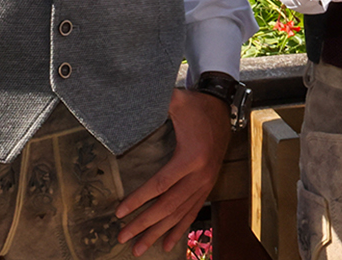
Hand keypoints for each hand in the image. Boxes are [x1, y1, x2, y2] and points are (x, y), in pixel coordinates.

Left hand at [116, 87, 231, 255]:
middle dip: (144, 223)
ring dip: (159, 232)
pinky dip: (179, 229)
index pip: (160, 185)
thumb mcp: (177, 100)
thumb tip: (130, 98)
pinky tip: (166, 244)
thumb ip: (155, 101)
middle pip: (168, 206)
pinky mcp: (207, 185)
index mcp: (191, 157)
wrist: (223, 108)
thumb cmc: (196, 105)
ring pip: (180, 214)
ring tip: (139, 247)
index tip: (119, 212)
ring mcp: (206, 182)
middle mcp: (201, 174)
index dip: (138, 200)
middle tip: (122, 236)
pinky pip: (192, 212)